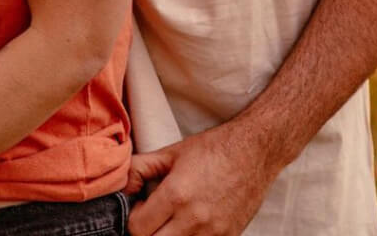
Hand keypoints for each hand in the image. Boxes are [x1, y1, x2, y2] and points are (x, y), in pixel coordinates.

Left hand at [124, 123, 270, 235]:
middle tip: (154, 216)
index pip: (138, 228)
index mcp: (177, 195)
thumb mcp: (173, 152)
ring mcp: (213, 234)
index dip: (134, 218)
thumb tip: (121, 185)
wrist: (255, 151)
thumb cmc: (213, 148)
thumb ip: (141, 168)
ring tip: (173, 219)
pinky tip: (192, 223)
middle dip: (149, 231)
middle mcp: (194, 219)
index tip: (142, 207)